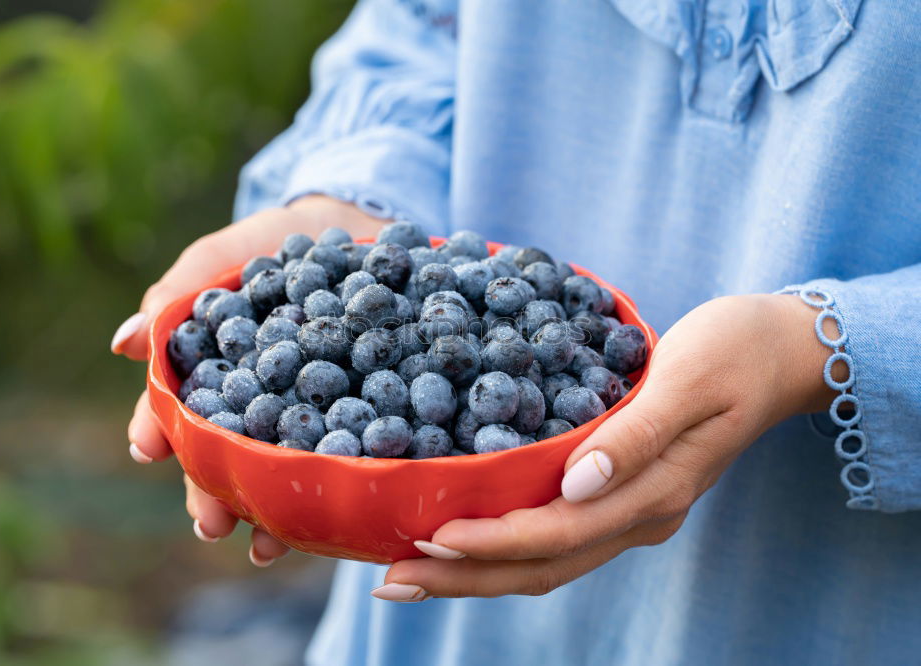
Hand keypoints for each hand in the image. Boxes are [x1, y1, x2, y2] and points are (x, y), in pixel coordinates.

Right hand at [112, 196, 383, 564]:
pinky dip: (334, 486)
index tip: (146, 450)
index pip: (176, 410)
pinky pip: (344, 454)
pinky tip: (332, 515)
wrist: (349, 226)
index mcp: (212, 374)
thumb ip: (176, 295)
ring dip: (268, 511)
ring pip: (278, 470)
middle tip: (210, 525)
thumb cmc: (268, 245)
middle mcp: (253, 404)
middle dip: (211, 494)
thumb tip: (123, 343)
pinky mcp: (359, 413)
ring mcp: (303, 413)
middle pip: (224, 456)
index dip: (159, 431)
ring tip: (266, 546)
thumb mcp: (218, 258)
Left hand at [372, 294, 840, 600]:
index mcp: (656, 492)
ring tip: (409, 571)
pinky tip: (461, 536)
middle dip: (464, 578)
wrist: (782, 352)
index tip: (428, 539)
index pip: (559, 533)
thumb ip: (634, 436)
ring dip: (476, 572)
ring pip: (545, 561)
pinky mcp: (622, 495)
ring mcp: (632, 512)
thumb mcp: (688, 380)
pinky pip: (555, 536)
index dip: (492, 542)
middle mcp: (640, 516)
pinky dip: (503, 545)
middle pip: (542, 566)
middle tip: (391, 579)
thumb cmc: (736, 352)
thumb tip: (576, 485)